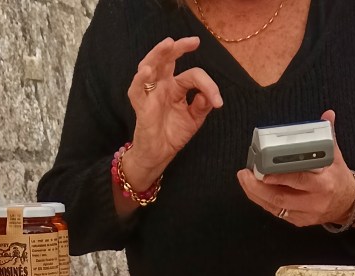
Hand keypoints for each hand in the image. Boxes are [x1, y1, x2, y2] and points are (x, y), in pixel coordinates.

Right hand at [125, 36, 222, 190]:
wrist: (159, 155)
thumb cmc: (173, 135)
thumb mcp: (193, 120)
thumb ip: (202, 106)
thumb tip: (209, 96)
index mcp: (176, 87)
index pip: (192, 76)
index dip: (207, 85)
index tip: (218, 102)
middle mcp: (162, 86)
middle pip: (167, 59)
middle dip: (179, 47)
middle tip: (193, 41)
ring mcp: (150, 94)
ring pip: (150, 66)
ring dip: (158, 54)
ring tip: (168, 44)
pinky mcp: (141, 106)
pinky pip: (137, 90)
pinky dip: (140, 79)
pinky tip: (147, 70)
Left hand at [237, 110, 354, 226]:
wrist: (347, 204)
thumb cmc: (338, 177)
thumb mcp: (336, 157)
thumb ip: (328, 136)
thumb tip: (327, 115)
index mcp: (324, 184)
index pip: (298, 180)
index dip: (278, 177)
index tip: (262, 169)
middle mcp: (314, 202)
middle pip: (281, 198)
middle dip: (258, 187)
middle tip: (244, 174)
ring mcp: (305, 215)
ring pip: (275, 208)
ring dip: (256, 195)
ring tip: (244, 180)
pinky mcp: (298, 221)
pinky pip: (276, 213)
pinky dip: (263, 201)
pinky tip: (253, 191)